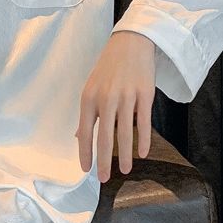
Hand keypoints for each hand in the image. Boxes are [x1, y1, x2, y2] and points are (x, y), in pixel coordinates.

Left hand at [74, 30, 155, 181]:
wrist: (130, 44)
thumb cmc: (108, 69)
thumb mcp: (91, 88)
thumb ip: (87, 114)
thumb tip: (78, 137)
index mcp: (89, 98)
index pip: (85, 131)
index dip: (85, 153)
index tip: (86, 170)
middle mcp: (106, 99)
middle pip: (105, 137)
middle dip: (104, 161)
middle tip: (104, 179)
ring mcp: (126, 97)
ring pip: (125, 133)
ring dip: (125, 155)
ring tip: (126, 170)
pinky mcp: (144, 95)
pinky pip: (143, 122)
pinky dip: (143, 140)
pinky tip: (143, 153)